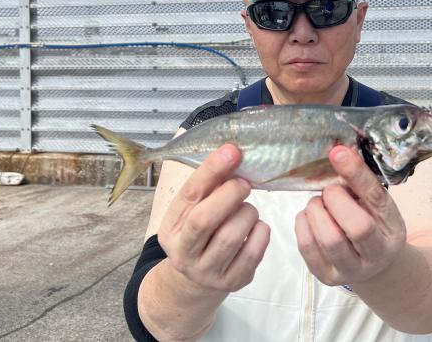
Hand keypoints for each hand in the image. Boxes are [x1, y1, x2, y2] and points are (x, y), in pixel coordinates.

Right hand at [157, 144, 269, 293]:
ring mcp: (208, 271)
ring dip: (247, 212)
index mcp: (170, 230)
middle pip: (204, 220)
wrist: (197, 279)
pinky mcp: (233, 281)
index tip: (231, 151)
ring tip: (247, 207)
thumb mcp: (192, 211)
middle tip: (244, 183)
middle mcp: (184, 254)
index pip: (189, 195)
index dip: (211, 170)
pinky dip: (260, 231)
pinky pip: (253, 251)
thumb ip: (208, 186)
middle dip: (230, 193)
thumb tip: (232, 155)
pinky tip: (255, 226)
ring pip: (231, 236)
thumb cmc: (199, 233)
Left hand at [295, 146, 406, 285]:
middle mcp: (375, 256)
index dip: (356, 174)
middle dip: (334, 199)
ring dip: (316, 211)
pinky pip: (306, 246)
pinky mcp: (325, 276)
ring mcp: (350, 271)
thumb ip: (361, 184)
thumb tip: (339, 152)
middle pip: (356, 226)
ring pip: (328, 238)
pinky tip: (311, 217)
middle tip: (329, 191)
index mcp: (392, 231)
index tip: (338, 153)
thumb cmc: (374, 226)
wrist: (373, 266)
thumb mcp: (378, 205)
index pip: (375, 199)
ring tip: (319, 204)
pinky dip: (303, 223)